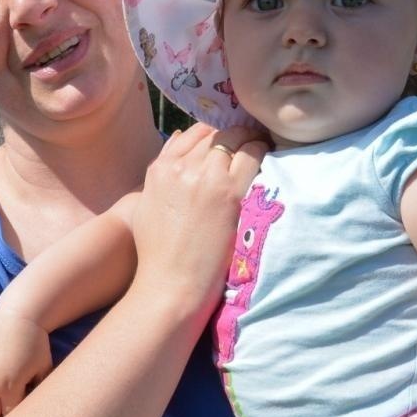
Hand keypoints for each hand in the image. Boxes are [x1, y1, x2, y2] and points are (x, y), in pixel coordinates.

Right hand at [127, 124, 267, 318]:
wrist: (170, 284)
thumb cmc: (157, 254)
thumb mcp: (147, 205)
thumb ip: (161, 171)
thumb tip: (177, 138)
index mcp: (160, 169)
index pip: (193, 134)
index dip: (215, 132)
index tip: (229, 138)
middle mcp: (181, 168)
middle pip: (216, 134)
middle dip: (235, 133)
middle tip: (252, 136)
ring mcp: (206, 178)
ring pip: (236, 140)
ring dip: (251, 139)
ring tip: (263, 143)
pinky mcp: (229, 193)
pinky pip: (252, 156)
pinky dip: (262, 151)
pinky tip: (269, 155)